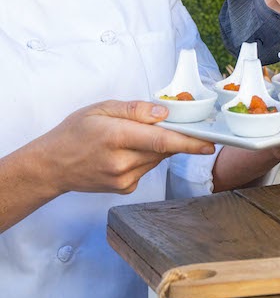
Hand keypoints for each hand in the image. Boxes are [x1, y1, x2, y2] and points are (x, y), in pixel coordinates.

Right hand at [44, 100, 214, 195]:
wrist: (51, 166)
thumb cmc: (75, 132)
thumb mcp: (101, 109)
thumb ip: (135, 109)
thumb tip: (164, 113)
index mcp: (116, 137)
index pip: (161, 140)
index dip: (189, 142)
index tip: (210, 143)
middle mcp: (121, 162)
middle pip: (164, 149)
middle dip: (173, 137)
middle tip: (168, 125)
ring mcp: (123, 179)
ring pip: (157, 159)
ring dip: (157, 147)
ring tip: (132, 138)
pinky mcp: (124, 189)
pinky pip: (147, 170)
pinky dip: (145, 159)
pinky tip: (126, 153)